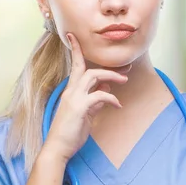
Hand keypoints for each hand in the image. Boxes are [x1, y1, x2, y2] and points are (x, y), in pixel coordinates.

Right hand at [42, 33, 127, 161]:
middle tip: (127, 67)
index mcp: (71, 91)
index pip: (74, 66)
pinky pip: (99, 95)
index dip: (76, 50)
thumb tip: (106, 89)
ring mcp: (74, 98)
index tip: (74, 36)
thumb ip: (95, 100)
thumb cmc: (71, 132)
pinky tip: (118, 105)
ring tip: (125, 80)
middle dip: (107, 66)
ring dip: (111, 76)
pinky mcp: (79, 108)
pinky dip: (111, 98)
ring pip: (93, 76)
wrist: (58, 148)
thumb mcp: (86, 113)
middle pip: (87, 68)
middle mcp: (71, 92)